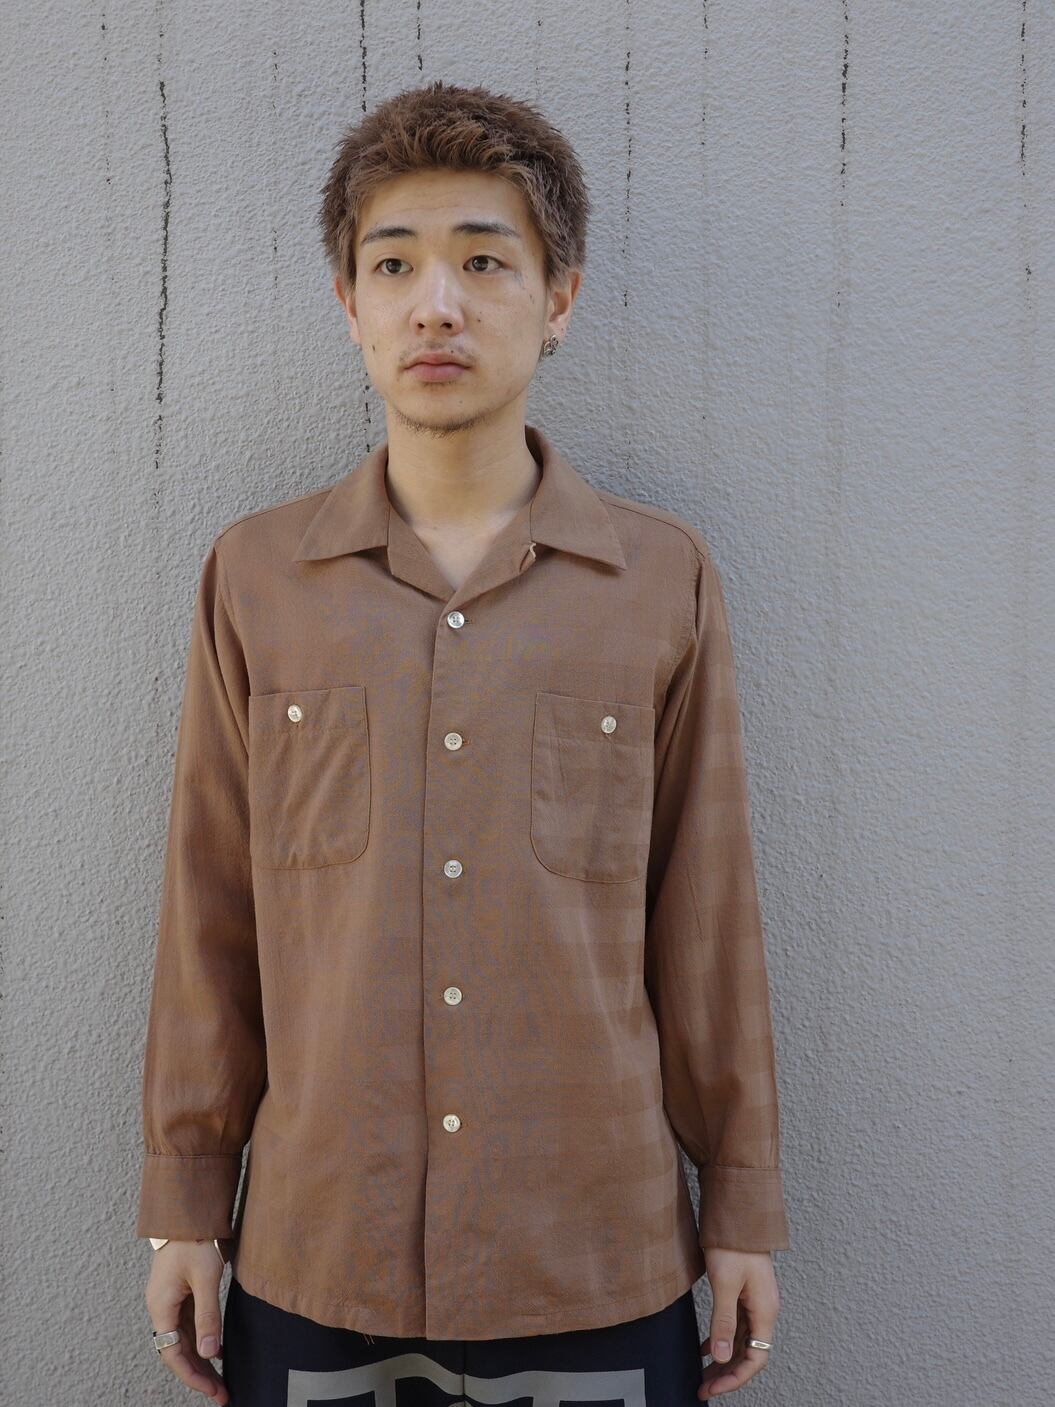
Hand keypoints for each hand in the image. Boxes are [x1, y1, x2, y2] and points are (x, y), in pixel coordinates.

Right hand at [145, 1239, 230, 1401]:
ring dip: (200, 1361)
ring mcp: (169, 1300)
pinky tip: (215, 1351)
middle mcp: (161, 1307)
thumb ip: (208, 1316)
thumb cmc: (195, 1239)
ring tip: (220, 1380)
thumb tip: (210, 1353)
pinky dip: (200, 1341)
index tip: (213, 1390)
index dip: (192, 1375)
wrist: (189, 1211)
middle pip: (177, 1351)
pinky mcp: (179, 1293)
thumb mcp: (206, 1277)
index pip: (173, 1354)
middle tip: (221, 1394)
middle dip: (198, 1374)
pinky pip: (187, 1326)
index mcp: (161, 1306)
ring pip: (182, 1341)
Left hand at [697, 1247, 779, 1399]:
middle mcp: (764, 1309)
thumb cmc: (733, 1243)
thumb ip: (724, 1321)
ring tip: (703, 1374)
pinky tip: (706, 1348)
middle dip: (728, 1374)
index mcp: (765, 1311)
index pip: (755, 1359)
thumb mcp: (725, 1284)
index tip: (712, 1388)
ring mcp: (756, 1301)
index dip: (735, 1378)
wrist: (737, 1212)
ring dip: (724, 1359)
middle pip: (749, 1354)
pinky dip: (723, 1339)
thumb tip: (723, 1357)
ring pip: (742, 1341)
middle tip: (703, 1387)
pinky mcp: (745, 1293)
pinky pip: (736, 1325)